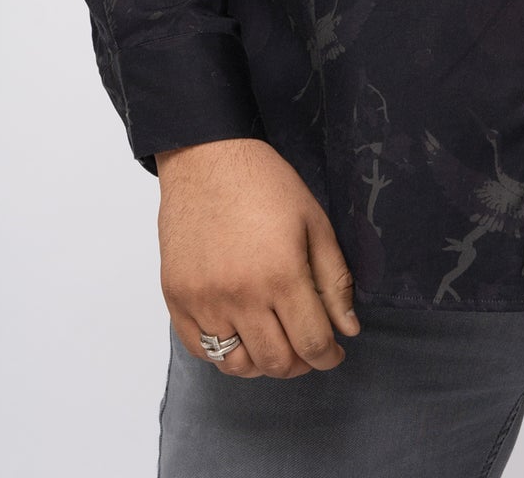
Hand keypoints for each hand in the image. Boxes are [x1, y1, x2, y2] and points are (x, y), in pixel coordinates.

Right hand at [155, 137, 361, 378]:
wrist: (206, 158)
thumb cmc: (265, 184)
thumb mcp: (314, 222)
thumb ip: (334, 279)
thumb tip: (348, 328)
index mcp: (281, 274)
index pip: (311, 342)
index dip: (329, 355)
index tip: (334, 351)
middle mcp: (240, 296)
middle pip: (275, 362)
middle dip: (300, 363)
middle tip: (306, 347)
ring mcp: (203, 301)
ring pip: (235, 364)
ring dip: (261, 362)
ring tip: (274, 340)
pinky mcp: (176, 298)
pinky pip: (200, 349)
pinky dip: (223, 352)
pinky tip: (240, 332)